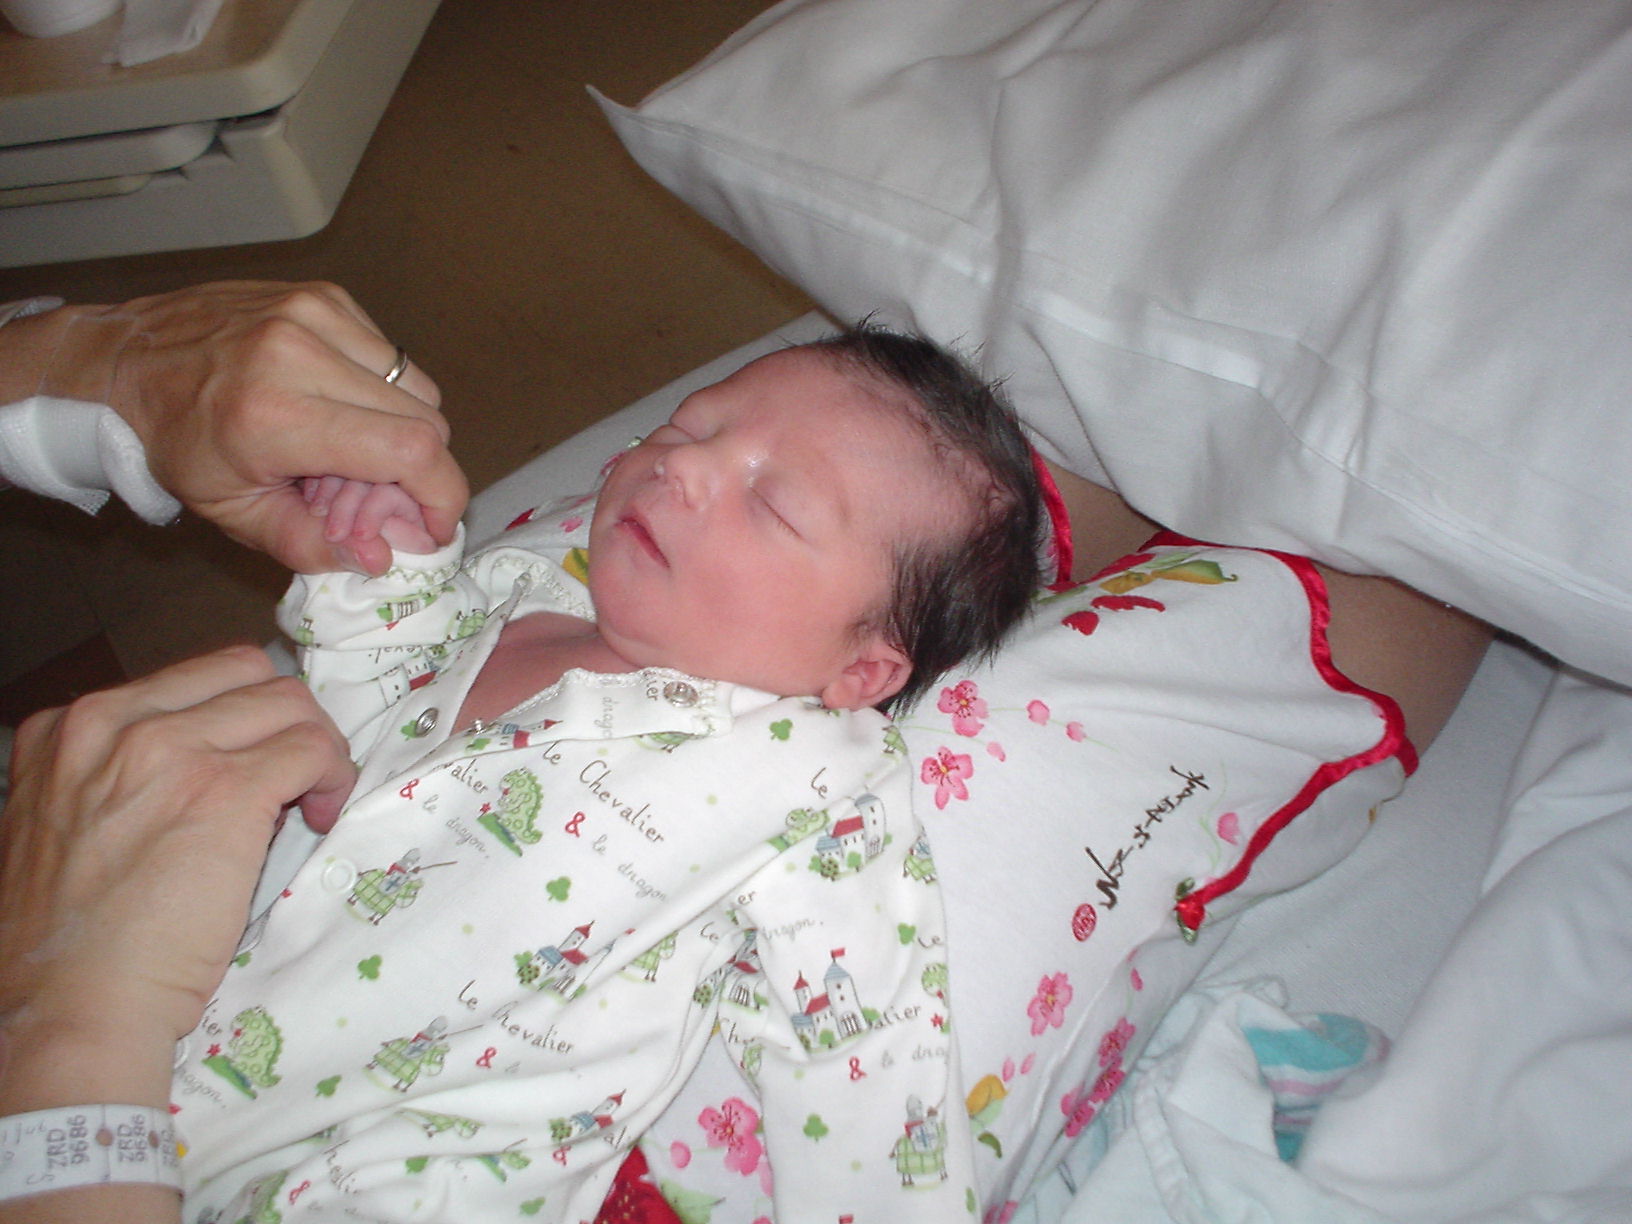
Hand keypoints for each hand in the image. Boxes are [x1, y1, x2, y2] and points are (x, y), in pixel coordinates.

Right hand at [0, 647, 355, 1070]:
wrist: (67, 1006)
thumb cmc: (68, 942)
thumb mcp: (65, 824)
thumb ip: (118, 777)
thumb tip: (206, 763)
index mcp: (67, 728)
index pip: (190, 681)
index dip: (235, 720)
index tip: (248, 765)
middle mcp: (113, 722)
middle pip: (245, 673)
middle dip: (281, 721)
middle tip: (292, 777)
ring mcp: (171, 750)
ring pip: (288, 704)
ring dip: (314, 749)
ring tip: (309, 802)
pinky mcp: (226, 789)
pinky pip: (313, 748)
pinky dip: (332, 776)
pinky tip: (318, 817)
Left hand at [35, 281, 467, 573]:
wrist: (123, 358)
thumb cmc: (174, 439)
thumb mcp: (230, 511)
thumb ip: (308, 543)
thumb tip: (380, 559)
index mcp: (275, 415)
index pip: (410, 450)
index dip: (443, 494)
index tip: (434, 524)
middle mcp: (301, 353)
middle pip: (426, 420)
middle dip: (417, 469)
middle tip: (374, 491)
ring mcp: (316, 314)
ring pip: (418, 386)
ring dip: (403, 427)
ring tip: (351, 444)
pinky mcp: (324, 295)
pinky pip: (392, 355)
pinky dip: (382, 389)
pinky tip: (338, 402)